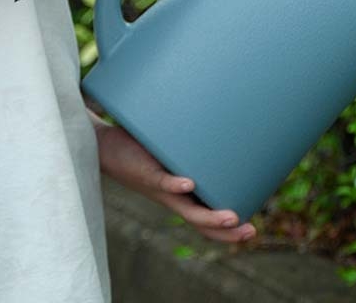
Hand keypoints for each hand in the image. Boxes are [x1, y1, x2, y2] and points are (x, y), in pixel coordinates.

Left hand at [91, 114, 256, 243]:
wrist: (104, 146)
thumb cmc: (141, 147)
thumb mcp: (171, 150)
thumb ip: (189, 145)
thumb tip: (219, 124)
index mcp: (179, 194)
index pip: (205, 217)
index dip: (226, 230)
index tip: (251, 230)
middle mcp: (171, 196)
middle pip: (200, 222)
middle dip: (225, 231)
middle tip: (250, 232)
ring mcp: (159, 186)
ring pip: (185, 209)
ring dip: (208, 215)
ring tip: (230, 217)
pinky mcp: (145, 172)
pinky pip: (162, 181)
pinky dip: (176, 184)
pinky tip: (189, 184)